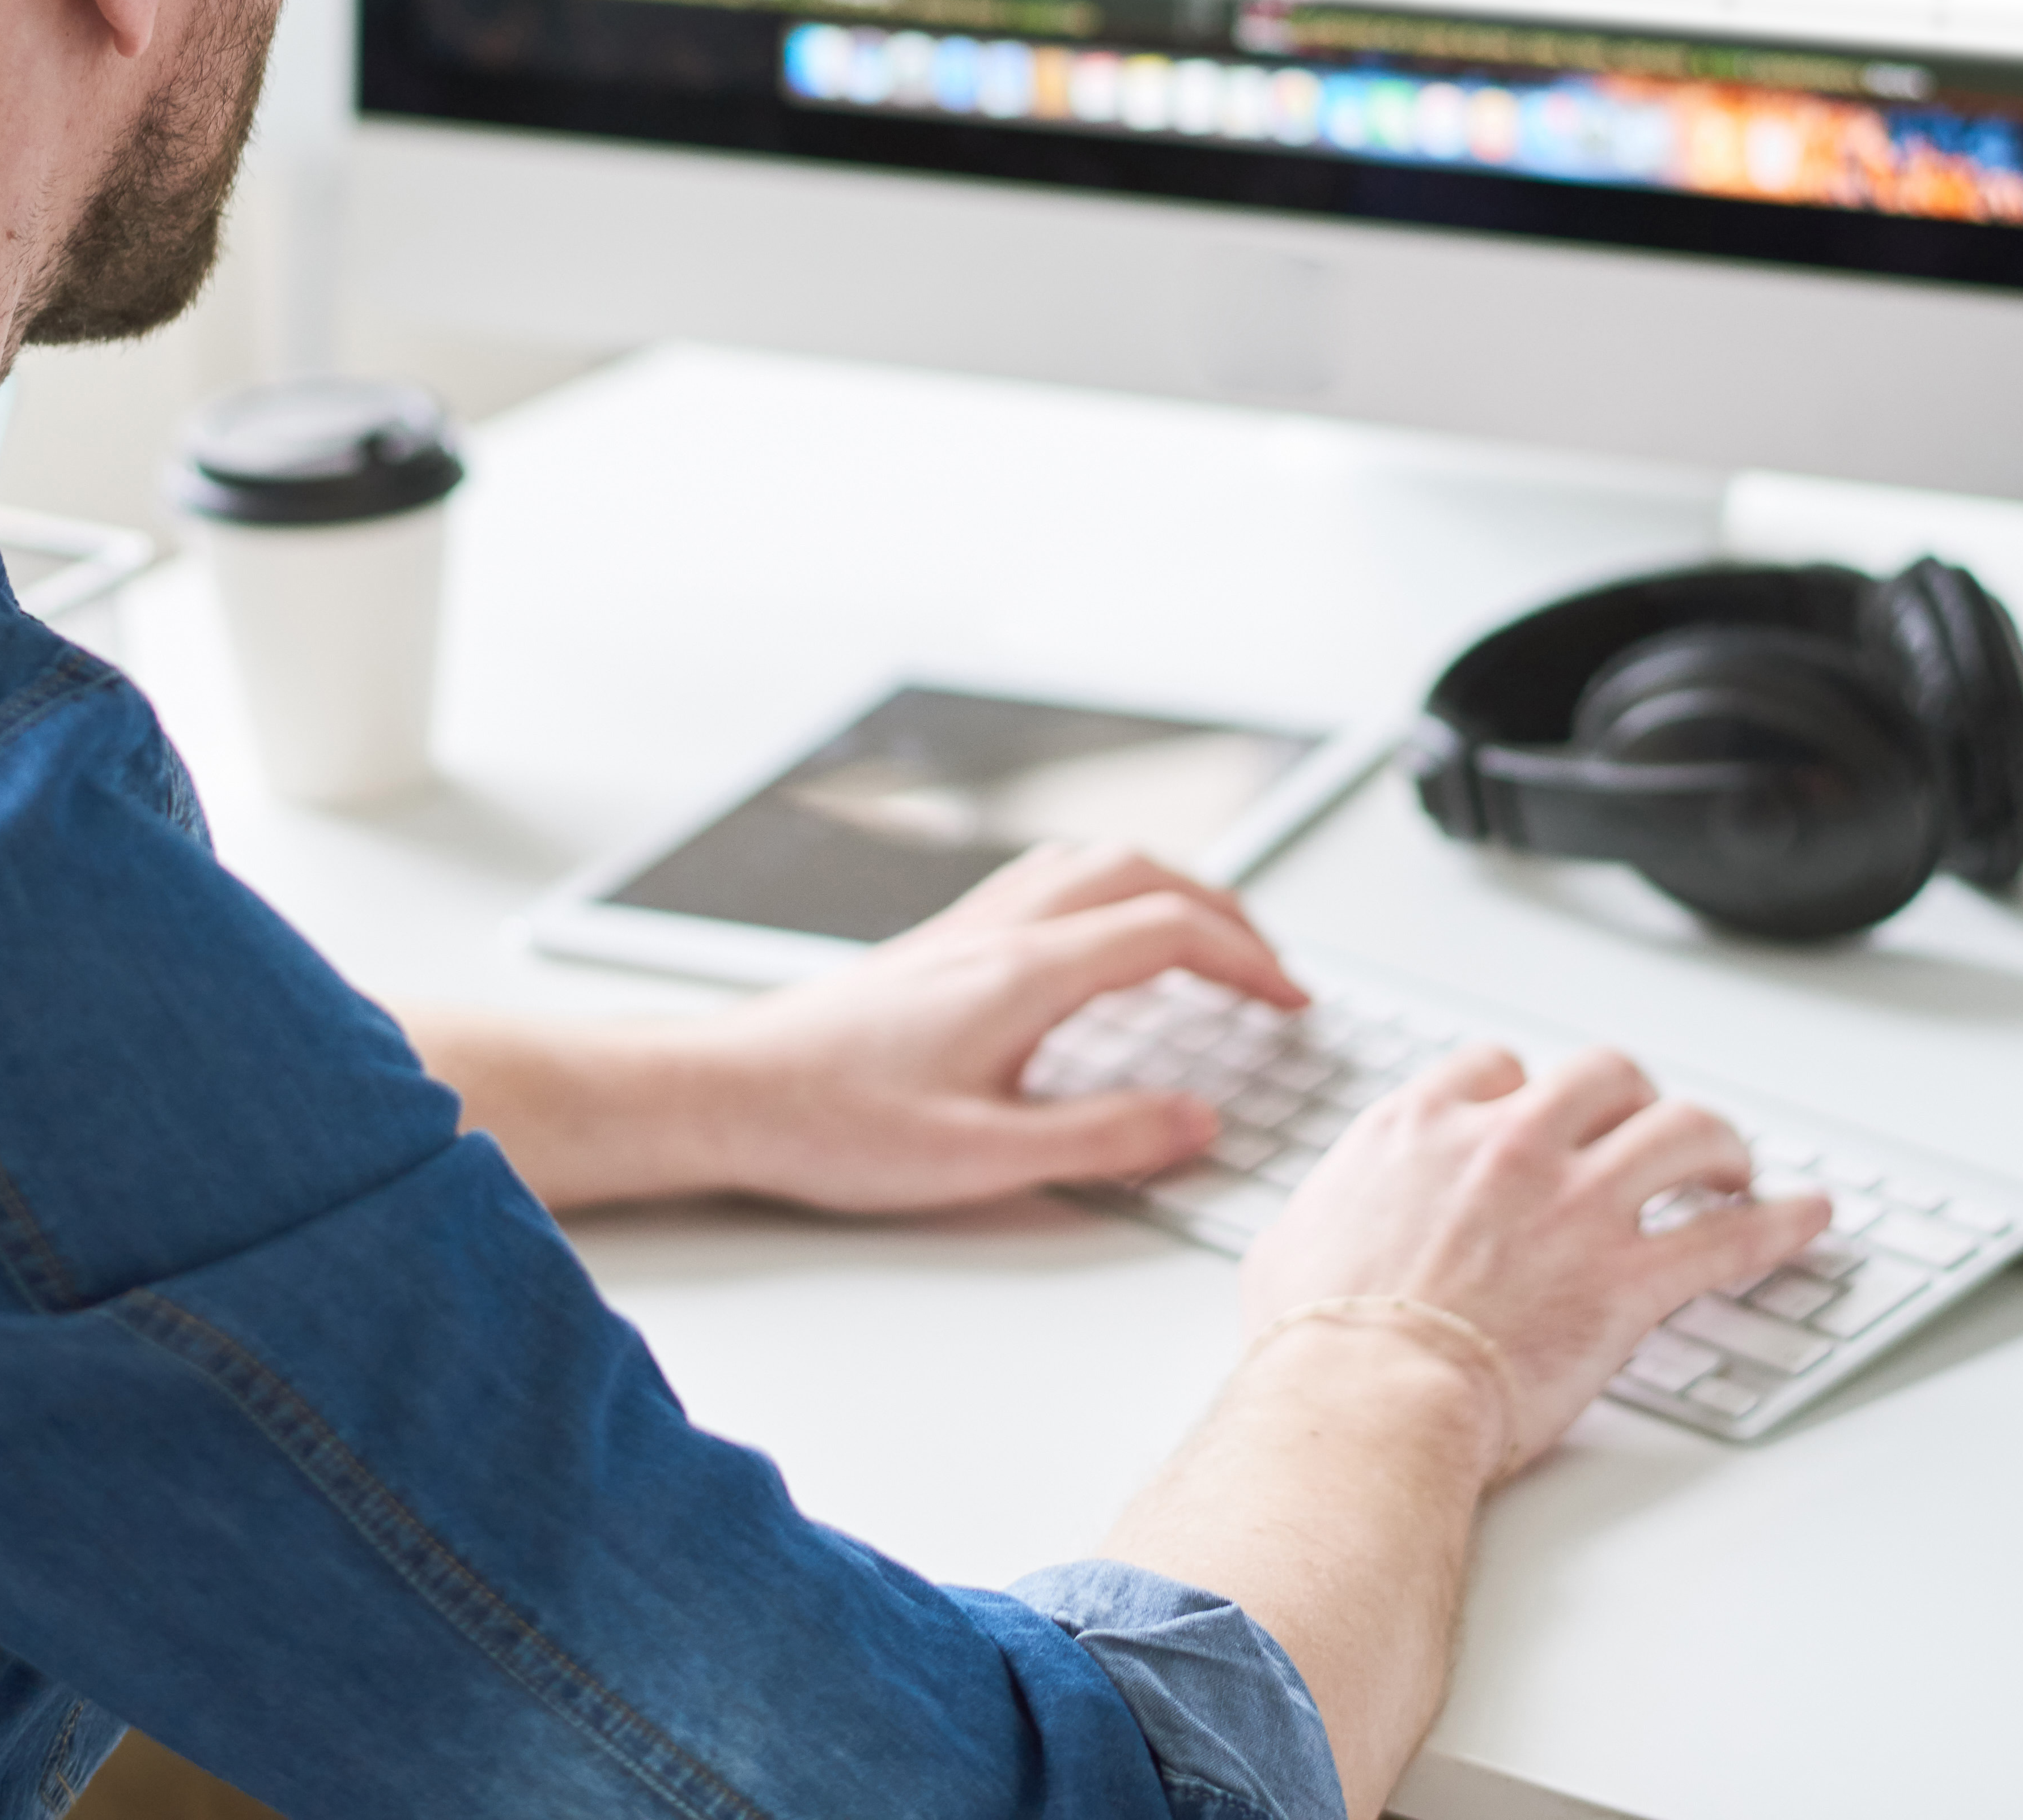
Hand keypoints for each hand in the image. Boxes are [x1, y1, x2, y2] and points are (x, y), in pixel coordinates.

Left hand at [682, 841, 1307, 1214]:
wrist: (730, 1092)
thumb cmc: (834, 1124)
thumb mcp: (984, 1158)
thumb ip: (1103, 1139)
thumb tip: (1198, 1121)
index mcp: (1025, 972)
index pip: (1172, 932)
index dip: (1250, 963)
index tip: (1293, 1004)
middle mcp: (999, 930)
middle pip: (1143, 874)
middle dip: (1226, 913)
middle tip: (1271, 971)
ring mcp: (966, 927)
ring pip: (1093, 864)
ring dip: (1168, 889)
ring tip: (1209, 943)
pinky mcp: (940, 943)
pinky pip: (1048, 880)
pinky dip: (1109, 892)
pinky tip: (1104, 940)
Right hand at [1238, 1045, 1828, 1474]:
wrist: (1363, 1402)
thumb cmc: (1318, 1344)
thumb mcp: (1292, 1245)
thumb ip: (1331, 1213)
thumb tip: (1325, 1227)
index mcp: (1424, 1128)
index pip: (1498, 1070)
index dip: (1530, 1094)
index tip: (1547, 1121)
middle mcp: (1509, 1145)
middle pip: (1604, 1077)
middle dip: (1633, 1098)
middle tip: (1647, 1131)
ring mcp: (1576, 1206)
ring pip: (1683, 1131)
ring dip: (1717, 1143)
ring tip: (1731, 1166)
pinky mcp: (1628, 1280)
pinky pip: (1730, 1237)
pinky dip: (1781, 1222)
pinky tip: (1809, 1215)